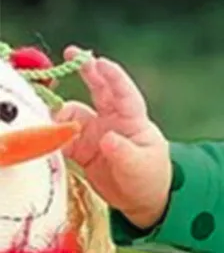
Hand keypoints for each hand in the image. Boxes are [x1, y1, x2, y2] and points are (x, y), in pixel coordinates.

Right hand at [54, 48, 171, 229]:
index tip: (99, 61)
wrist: (143, 199)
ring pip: (73, 114)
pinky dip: (52, 136)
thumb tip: (107, 139)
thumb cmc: (150, 177)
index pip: (123, 93)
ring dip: (60, 113)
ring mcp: (96, 133)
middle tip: (71, 53)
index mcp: (133, 120)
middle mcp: (113, 120)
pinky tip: (45, 138)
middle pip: (99, 90)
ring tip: (50, 121)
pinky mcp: (82, 149)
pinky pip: (62, 137)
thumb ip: (124, 152)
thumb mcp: (140, 166)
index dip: (112, 76)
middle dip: (87, 70)